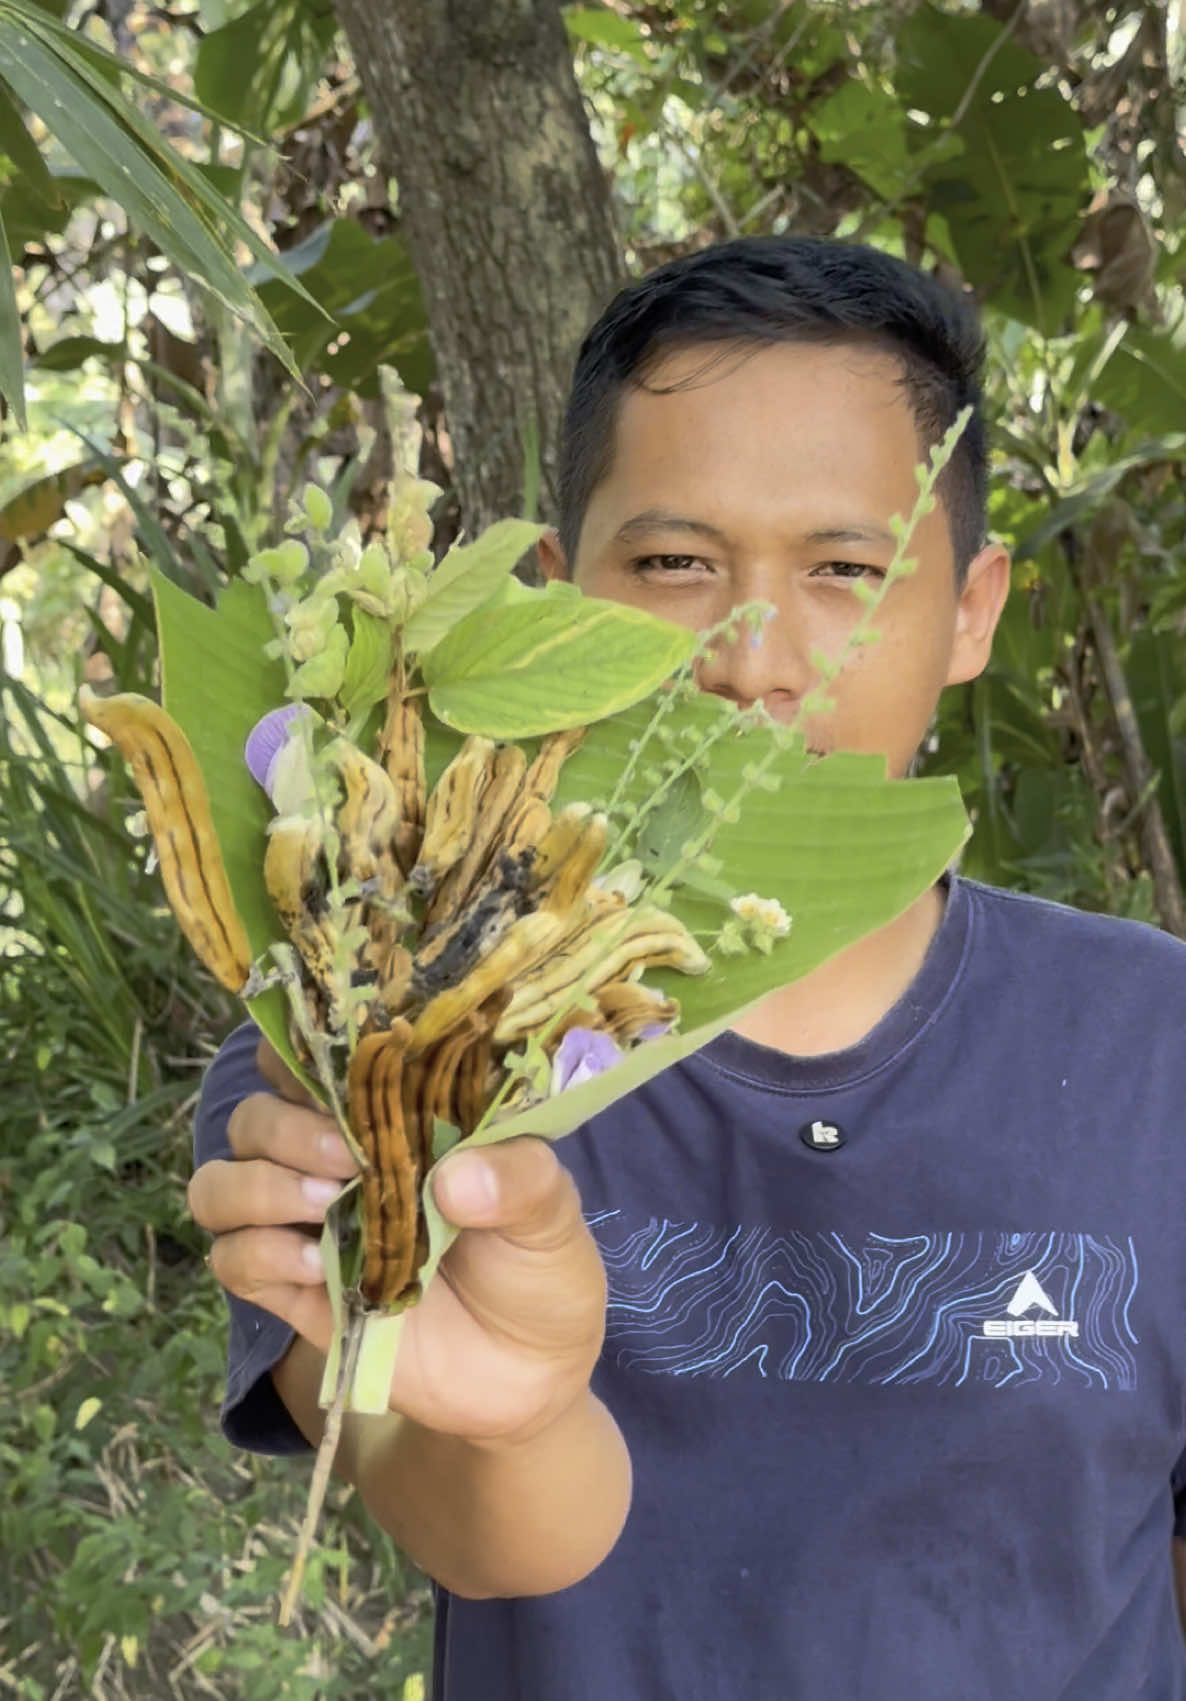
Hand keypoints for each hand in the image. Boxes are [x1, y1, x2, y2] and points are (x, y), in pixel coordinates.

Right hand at [188, 1038, 605, 1445]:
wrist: (530, 1379)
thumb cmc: (540, 1270)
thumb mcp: (552, 1215)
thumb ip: (521, 1180)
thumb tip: (455, 1177)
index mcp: (393, 1117)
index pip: (316, 1057)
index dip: (302, 1047)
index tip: (335, 1062)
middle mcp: (336, 1160)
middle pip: (255, 1114)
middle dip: (286, 1127)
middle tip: (348, 1156)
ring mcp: (309, 1226)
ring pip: (221, 1181)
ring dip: (257, 1185)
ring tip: (327, 1205)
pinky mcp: (295, 1292)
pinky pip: (232, 1259)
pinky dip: (261, 1253)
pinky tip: (320, 1266)